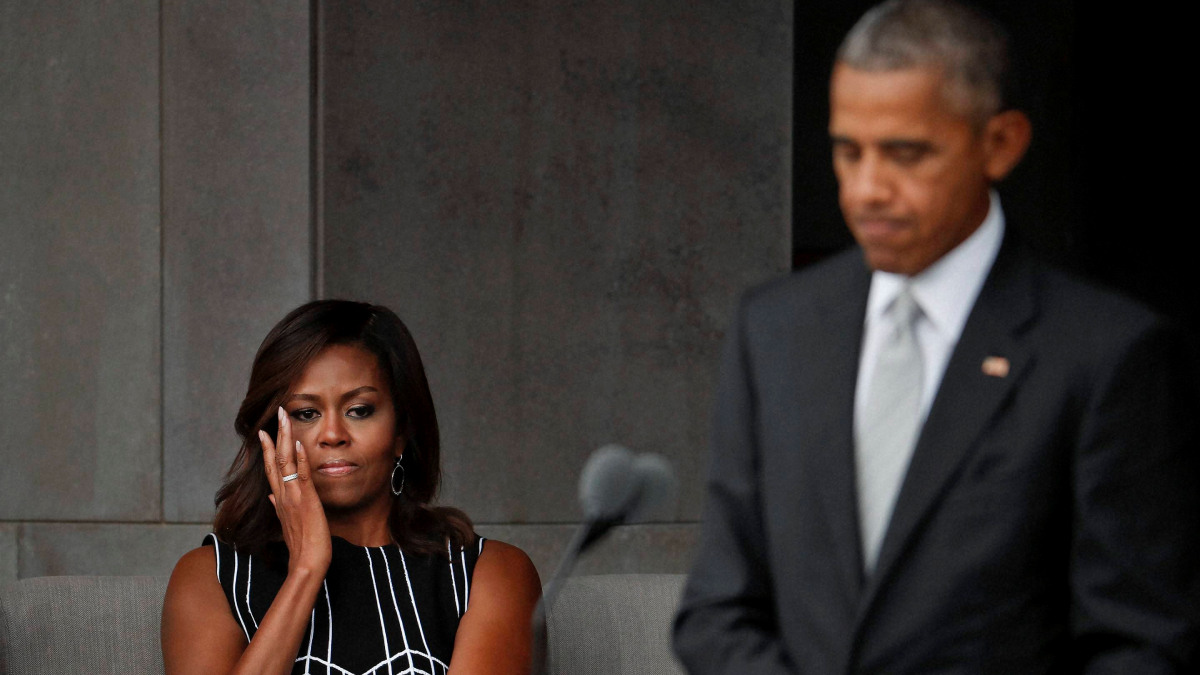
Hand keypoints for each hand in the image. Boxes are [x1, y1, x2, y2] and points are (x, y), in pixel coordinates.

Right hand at [260, 406, 331, 576]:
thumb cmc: (301, 544)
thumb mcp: (287, 523)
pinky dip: (299, 458)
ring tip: (285, 417)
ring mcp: (292, 496)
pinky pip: (301, 475)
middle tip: (278, 412)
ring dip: (284, 438)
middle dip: (275, 434)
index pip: (270, 469)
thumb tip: (271, 496)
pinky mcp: (306, 500)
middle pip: (274, 459)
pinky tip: (298, 443)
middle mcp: (282, 495)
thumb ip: (278, 506)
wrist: (307, 562)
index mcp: (279, 499)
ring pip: (284, 462)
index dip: (267, 449)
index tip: (265, 431)